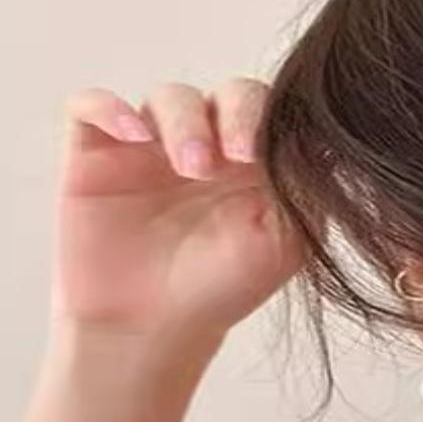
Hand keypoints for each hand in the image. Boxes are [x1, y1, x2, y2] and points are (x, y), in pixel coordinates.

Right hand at [53, 80, 301, 343]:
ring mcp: (154, 145)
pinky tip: (133, 135)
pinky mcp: (98, 153)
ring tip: (191, 168)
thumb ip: (305, 187)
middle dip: (236, 114)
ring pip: (171, 96)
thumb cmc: (222, 287)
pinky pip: (92, 106)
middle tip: (236, 155)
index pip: (275, 110)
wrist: (150, 327)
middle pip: (229, 93)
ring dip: (185, 122)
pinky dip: (109, 108)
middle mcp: (210, 144)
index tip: (268, 153)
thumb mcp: (283, 241)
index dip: (275, 117)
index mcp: (258, 162)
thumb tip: (329, 138)